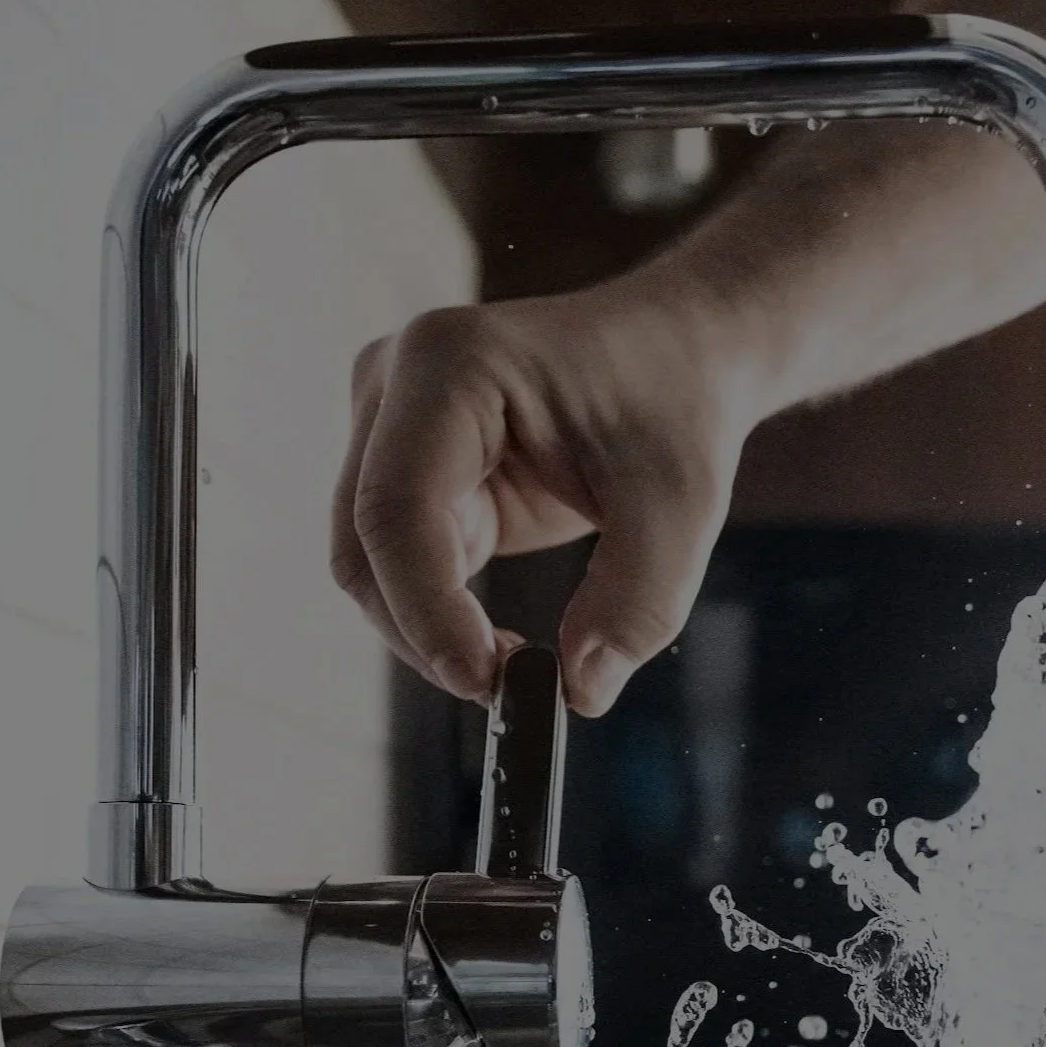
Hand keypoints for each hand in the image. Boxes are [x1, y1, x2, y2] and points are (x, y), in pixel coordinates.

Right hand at [330, 273, 759, 716]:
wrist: (677, 355)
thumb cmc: (675, 403)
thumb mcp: (682, 506)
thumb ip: (638, 603)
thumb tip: (580, 691)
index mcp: (450, 363)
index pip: (398, 508)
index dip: (426, 608)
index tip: (487, 681)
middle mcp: (395, 385)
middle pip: (363, 545)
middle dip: (424, 633)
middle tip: (506, 691)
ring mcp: (388, 427)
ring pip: (369, 567)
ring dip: (428, 632)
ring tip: (516, 666)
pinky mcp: (406, 473)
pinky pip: (400, 569)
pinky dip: (440, 618)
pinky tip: (502, 642)